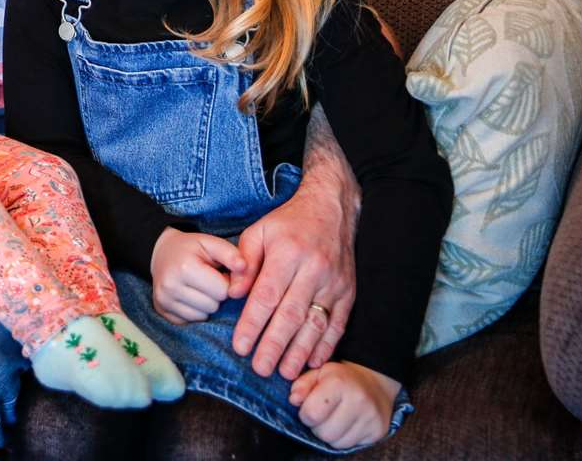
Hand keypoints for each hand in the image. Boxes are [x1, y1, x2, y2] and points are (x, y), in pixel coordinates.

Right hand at [150, 228, 246, 323]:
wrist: (162, 253)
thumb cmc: (192, 248)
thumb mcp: (211, 243)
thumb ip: (231, 254)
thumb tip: (244, 268)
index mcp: (185, 268)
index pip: (222, 291)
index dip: (225, 282)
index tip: (217, 273)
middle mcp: (170, 287)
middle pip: (213, 306)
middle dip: (215, 295)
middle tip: (207, 281)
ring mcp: (164, 301)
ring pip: (203, 317)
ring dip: (206, 305)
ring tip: (199, 288)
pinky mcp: (162, 312)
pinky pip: (191, 322)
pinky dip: (194, 311)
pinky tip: (190, 297)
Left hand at [230, 180, 356, 378]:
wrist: (332, 209)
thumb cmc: (288, 222)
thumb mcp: (258, 231)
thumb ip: (244, 262)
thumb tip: (232, 293)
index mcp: (287, 253)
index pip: (266, 295)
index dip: (252, 324)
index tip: (240, 346)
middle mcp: (313, 269)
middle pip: (291, 314)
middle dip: (274, 345)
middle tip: (260, 369)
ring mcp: (335, 282)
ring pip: (316, 323)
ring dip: (300, 351)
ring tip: (285, 373)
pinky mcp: (349, 291)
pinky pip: (338, 322)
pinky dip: (327, 344)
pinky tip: (313, 361)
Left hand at [289, 361, 397, 450]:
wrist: (373, 383)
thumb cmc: (340, 379)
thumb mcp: (317, 373)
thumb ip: (301, 385)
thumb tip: (293, 400)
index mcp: (339, 382)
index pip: (311, 414)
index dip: (305, 414)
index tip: (309, 407)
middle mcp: (358, 400)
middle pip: (324, 433)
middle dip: (317, 426)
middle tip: (322, 415)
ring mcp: (371, 417)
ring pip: (337, 443)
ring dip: (330, 434)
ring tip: (334, 419)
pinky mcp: (379, 431)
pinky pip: (351, 446)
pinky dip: (343, 438)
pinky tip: (346, 425)